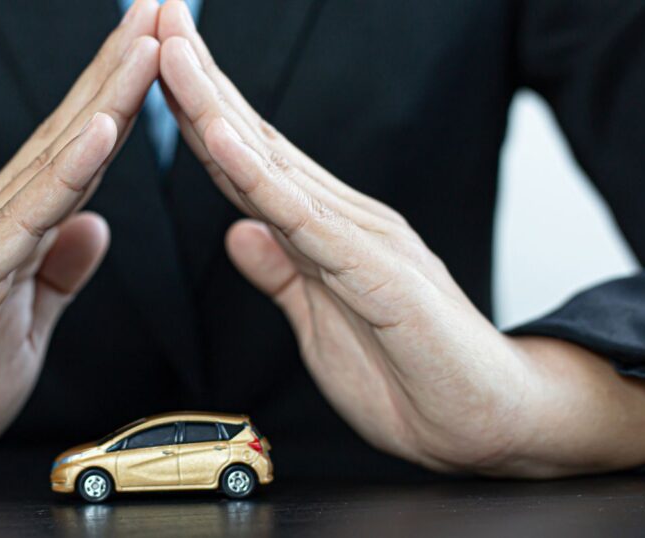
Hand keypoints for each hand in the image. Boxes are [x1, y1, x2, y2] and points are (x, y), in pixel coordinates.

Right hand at [0, 0, 160, 496]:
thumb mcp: (23, 327)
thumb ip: (55, 274)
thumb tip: (94, 227)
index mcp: (9, 236)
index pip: (77, 155)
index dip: (121, 100)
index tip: (159, 53)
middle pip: (69, 136)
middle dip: (121, 70)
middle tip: (161, 11)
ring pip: (52, 161)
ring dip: (104, 98)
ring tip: (144, 43)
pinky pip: (23, 221)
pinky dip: (65, 174)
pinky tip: (98, 132)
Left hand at [156, 0, 644, 475]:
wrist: (489, 423)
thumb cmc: (409, 375)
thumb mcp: (318, 322)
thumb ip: (282, 273)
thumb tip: (240, 231)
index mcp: (322, 229)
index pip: (247, 158)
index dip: (198, 110)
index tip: (156, 64)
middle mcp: (338, 217)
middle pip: (253, 139)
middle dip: (198, 80)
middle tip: (156, 16)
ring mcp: (358, 237)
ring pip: (271, 162)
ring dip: (216, 106)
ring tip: (173, 52)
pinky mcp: (374, 271)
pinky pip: (303, 218)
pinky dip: (258, 176)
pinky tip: (222, 138)